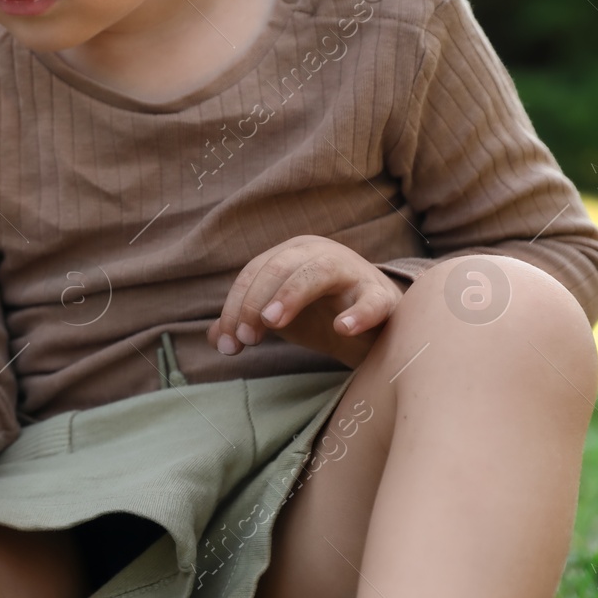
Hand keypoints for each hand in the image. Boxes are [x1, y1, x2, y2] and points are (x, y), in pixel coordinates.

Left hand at [206, 235, 405, 368]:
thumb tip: (215, 338)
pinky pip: (372, 301)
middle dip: (255, 300)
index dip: (235, 307)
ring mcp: (353, 271)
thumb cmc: (322, 314)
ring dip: (291, 295)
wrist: (379, 326)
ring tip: (274, 323)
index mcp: (291, 254)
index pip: (254, 273)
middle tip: (246, 338)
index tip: (228, 344)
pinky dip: (359, 313)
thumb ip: (248, 323)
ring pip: (318, 271)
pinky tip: (342, 328)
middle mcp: (320, 253)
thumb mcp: (282, 318)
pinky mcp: (383, 296)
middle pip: (279, 267)